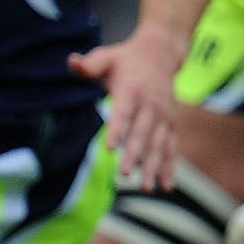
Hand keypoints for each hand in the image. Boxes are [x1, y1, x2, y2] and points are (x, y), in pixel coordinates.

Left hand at [68, 24, 182, 191]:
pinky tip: (165, 187)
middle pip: (141, 133)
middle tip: (124, 173)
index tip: (110, 148)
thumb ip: (88, 65)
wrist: (160, 55)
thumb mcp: (106, 57)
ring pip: (159, 144)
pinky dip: (170, 167)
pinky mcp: (172, 124)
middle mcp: (151, 104)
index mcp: (132, 90)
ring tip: (145, 188)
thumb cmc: (125, 60)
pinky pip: (172, 148)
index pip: (123, 112)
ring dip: (153, 167)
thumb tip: (71, 62)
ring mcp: (164, 116)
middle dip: (134, 154)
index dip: (117, 129)